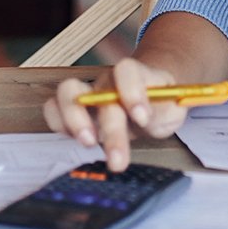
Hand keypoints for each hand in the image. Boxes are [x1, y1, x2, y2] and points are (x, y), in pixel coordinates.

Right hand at [43, 58, 190, 171]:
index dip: (132, 92)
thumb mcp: (174, 108)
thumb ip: (164, 111)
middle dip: (109, 128)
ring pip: (67, 91)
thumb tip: (145, 119)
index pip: (127, 70)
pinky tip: (75, 140)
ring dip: (74, 119)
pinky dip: (58, 124)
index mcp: (137, 75)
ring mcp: (89, 92)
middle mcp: (109, 81)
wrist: (151, 100)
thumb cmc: (161, 104)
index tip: (142, 117)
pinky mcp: (73, 109)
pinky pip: (53, 108)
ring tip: (89, 143)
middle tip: (117, 158)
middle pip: (100, 93)